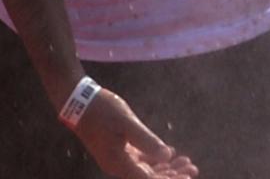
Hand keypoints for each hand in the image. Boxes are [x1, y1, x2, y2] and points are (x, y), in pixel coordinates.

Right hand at [67, 83, 197, 178]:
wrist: (76, 99)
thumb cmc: (101, 109)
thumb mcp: (126, 123)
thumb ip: (147, 141)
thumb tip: (167, 155)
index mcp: (119, 164)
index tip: (188, 175)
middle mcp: (117, 167)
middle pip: (149, 177)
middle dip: (172, 174)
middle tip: (193, 168)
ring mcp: (116, 159)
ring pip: (146, 169)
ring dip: (165, 166)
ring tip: (186, 162)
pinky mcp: (116, 150)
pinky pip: (139, 160)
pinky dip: (154, 159)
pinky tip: (168, 153)